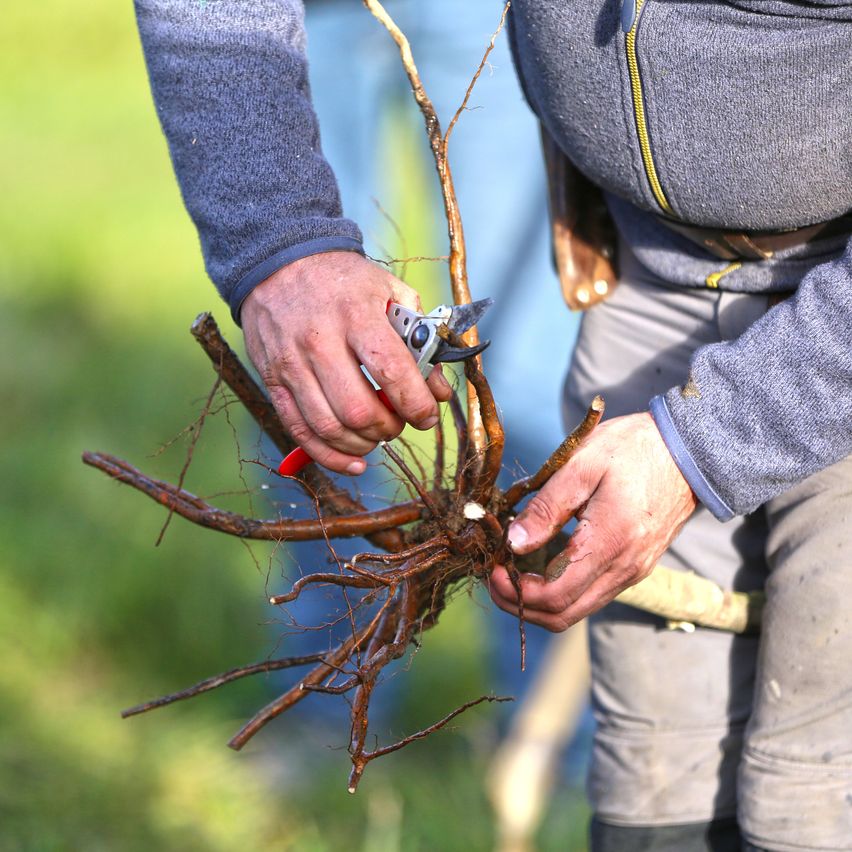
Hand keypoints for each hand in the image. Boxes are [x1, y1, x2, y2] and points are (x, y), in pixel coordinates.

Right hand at [241, 251, 451, 473]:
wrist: (280, 261)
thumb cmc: (344, 281)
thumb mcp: (390, 293)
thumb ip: (420, 340)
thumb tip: (437, 389)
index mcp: (356, 314)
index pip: (390, 370)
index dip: (415, 403)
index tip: (427, 415)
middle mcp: (319, 341)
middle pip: (358, 409)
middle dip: (389, 428)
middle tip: (399, 424)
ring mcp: (291, 363)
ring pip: (329, 427)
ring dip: (363, 444)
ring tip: (378, 436)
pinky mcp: (272, 380)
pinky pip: (299, 431)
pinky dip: (329, 456)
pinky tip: (354, 461)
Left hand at [489, 412, 697, 630]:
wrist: (689, 450)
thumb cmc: (633, 448)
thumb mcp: (582, 464)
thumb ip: (546, 506)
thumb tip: (514, 543)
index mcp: (611, 543)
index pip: (555, 595)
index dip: (516, 592)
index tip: (493, 568)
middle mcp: (625, 569)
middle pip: (564, 614)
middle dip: (521, 604)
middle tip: (494, 576)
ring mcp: (633, 572)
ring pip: (577, 609)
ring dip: (539, 600)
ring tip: (511, 570)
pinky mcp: (635, 567)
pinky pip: (591, 594)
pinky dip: (559, 590)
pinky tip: (539, 564)